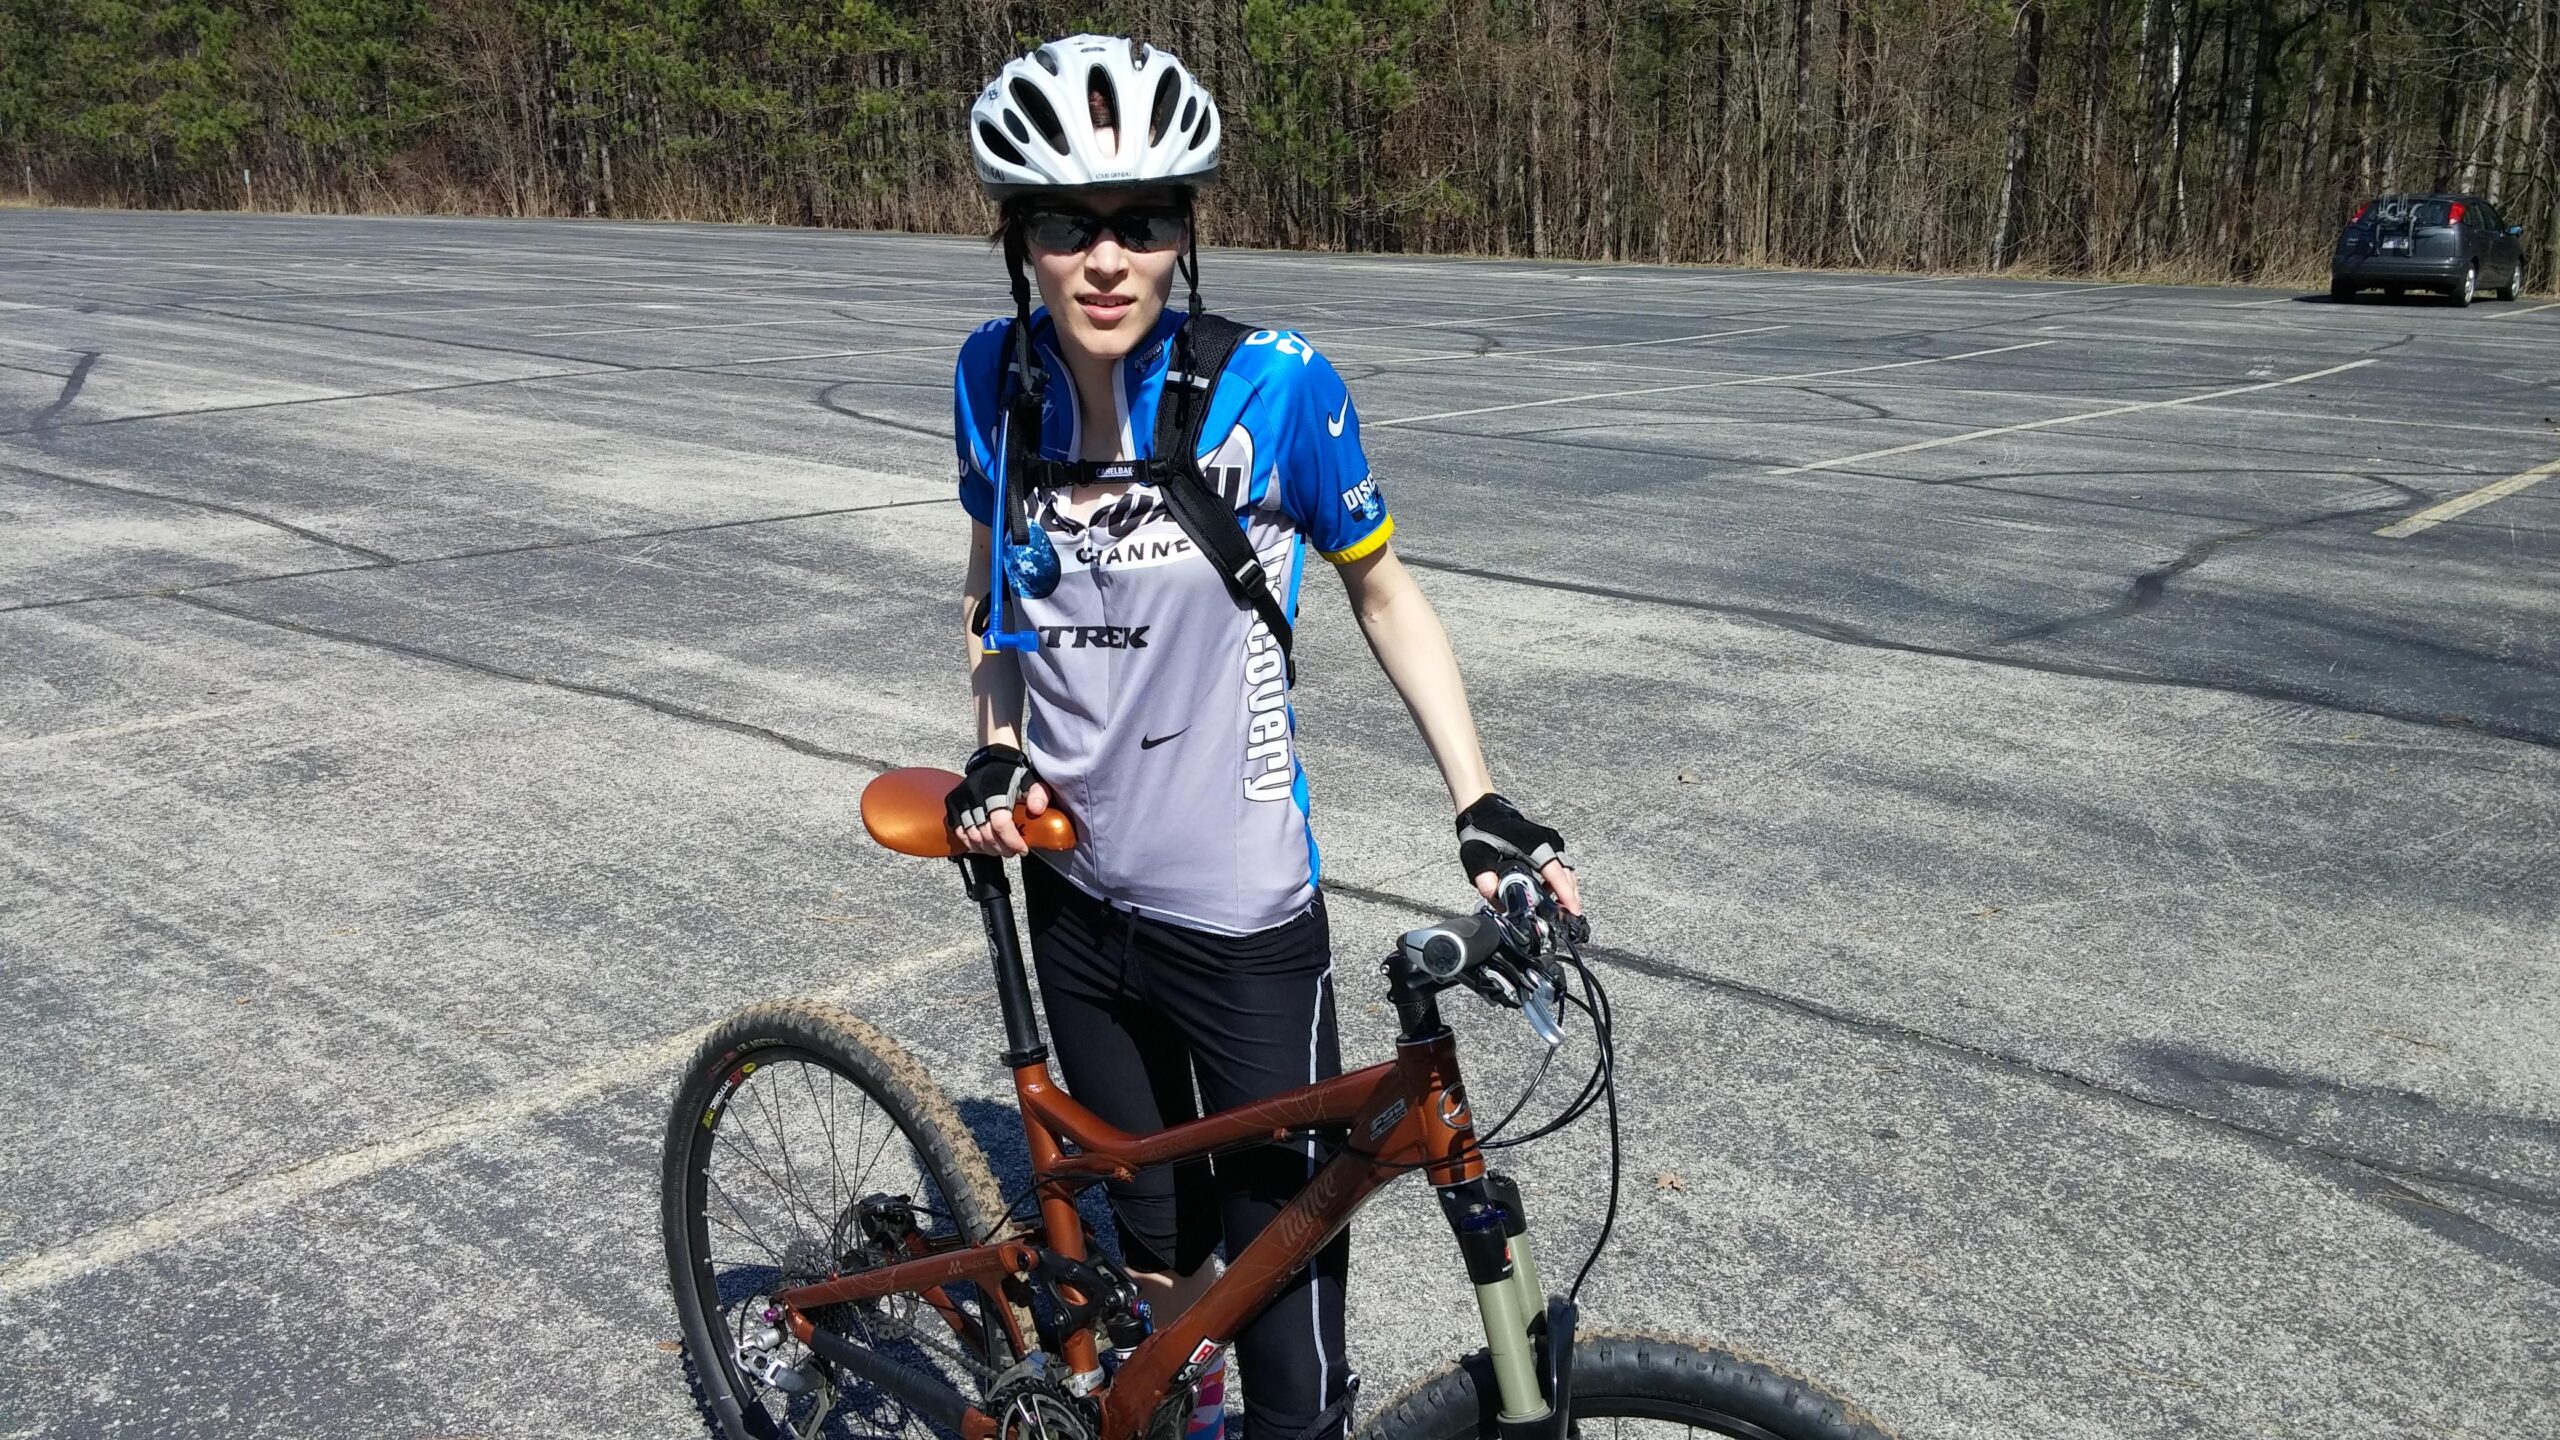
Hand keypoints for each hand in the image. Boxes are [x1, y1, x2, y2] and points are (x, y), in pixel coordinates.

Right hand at [948, 746, 1051, 856]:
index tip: (1023, 849)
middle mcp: (975, 795)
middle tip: (1012, 852)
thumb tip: (1037, 810)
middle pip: (986, 834)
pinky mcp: (952, 803)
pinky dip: (971, 843)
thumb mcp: (1032, 782)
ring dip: (987, 849)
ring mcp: (961, 800)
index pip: (1000, 824)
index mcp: (996, 791)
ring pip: (971, 836)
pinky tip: (983, 846)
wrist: (993, 760)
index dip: (1012, 841)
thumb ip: (1039, 795)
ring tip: (999, 849)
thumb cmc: (1015, 776)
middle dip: (1001, 848)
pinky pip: (959, 832)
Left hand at [1456, 793, 1581, 915]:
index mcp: (1534, 846)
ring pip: (1567, 871)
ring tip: (1560, 912)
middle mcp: (1548, 842)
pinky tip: (1550, 895)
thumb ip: (1486, 882)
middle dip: (1570, 898)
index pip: (1557, 874)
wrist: (1484, 812)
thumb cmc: (1482, 834)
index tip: (1574, 912)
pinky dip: (1561, 882)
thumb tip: (1499, 904)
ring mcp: (1551, 841)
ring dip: (1566, 891)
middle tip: (1567, 920)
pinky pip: (1562, 866)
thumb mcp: (1477, 859)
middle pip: (1567, 875)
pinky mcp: (1550, 843)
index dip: (1566, 895)